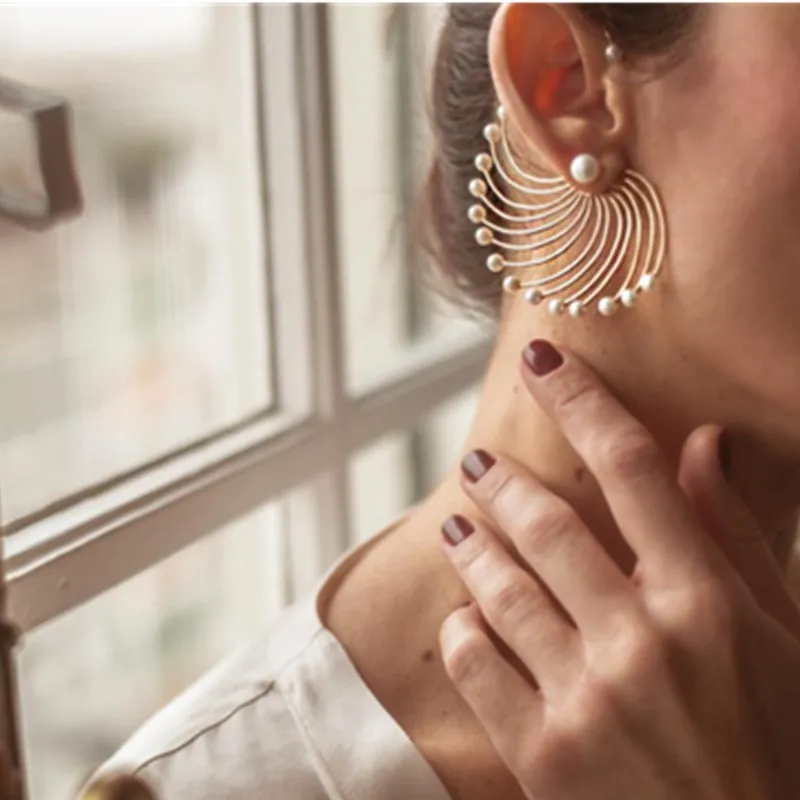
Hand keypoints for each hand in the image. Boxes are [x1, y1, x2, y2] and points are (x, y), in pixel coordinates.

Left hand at [440, 339, 799, 799]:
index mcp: (707, 605)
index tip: (545, 363)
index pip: (634, 471)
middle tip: (478, 464)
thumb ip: (734, 536)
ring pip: (500, 591)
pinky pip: (476, 667)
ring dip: (471, 546)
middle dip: (503, 482)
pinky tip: (463, 617)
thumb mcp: (782, 635)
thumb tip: (702, 445)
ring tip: (458, 526)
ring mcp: (587, 701)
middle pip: (547, 526)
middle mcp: (642, 642)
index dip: (584, 403)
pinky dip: (462, 632)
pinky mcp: (544, 757)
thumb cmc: (780, 742)